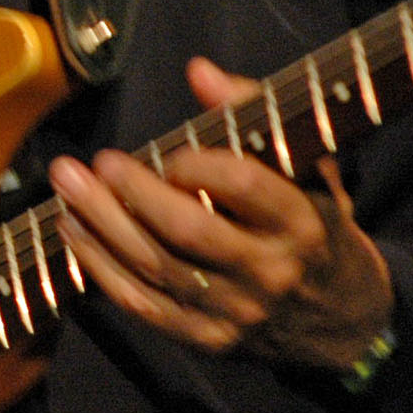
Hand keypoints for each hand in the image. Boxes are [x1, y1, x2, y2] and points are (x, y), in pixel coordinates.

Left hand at [53, 56, 393, 369]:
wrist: (343, 318)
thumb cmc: (314, 222)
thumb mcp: (306, 166)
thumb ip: (253, 113)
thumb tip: (199, 72)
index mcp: (301, 221)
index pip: (244, 187)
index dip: (198, 165)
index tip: (169, 154)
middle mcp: (271, 270)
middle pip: (189, 231)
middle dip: (134, 193)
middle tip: (96, 163)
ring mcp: (239, 312)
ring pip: (158, 268)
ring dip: (104, 228)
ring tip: (68, 192)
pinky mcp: (211, 341)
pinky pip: (146, 308)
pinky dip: (104, 271)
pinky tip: (76, 236)